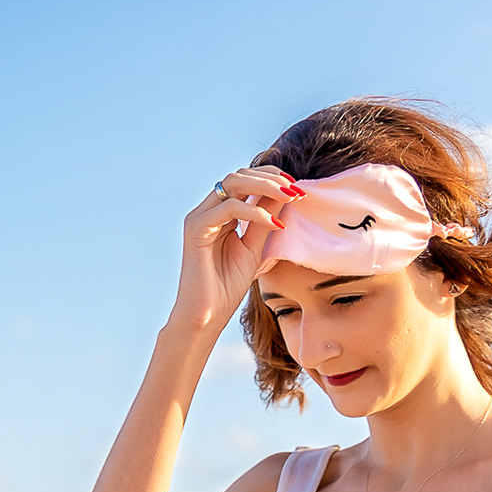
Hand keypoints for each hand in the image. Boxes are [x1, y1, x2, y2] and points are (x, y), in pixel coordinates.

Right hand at [169, 165, 300, 332]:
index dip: (270, 178)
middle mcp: (207, 212)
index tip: (296, 187)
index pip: (244, 181)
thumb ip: (266, 219)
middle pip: (238, 176)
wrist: (207, 315)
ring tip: (289, 196)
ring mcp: (199, 218)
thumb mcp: (256, 246)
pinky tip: (273, 223)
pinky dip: (254, 212)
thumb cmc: (227, 286)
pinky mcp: (196, 229)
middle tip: (295, 189)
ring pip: (232, 183)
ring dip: (264, 186)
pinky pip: (228, 208)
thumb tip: (286, 193)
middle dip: (270, 177)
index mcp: (219, 214)